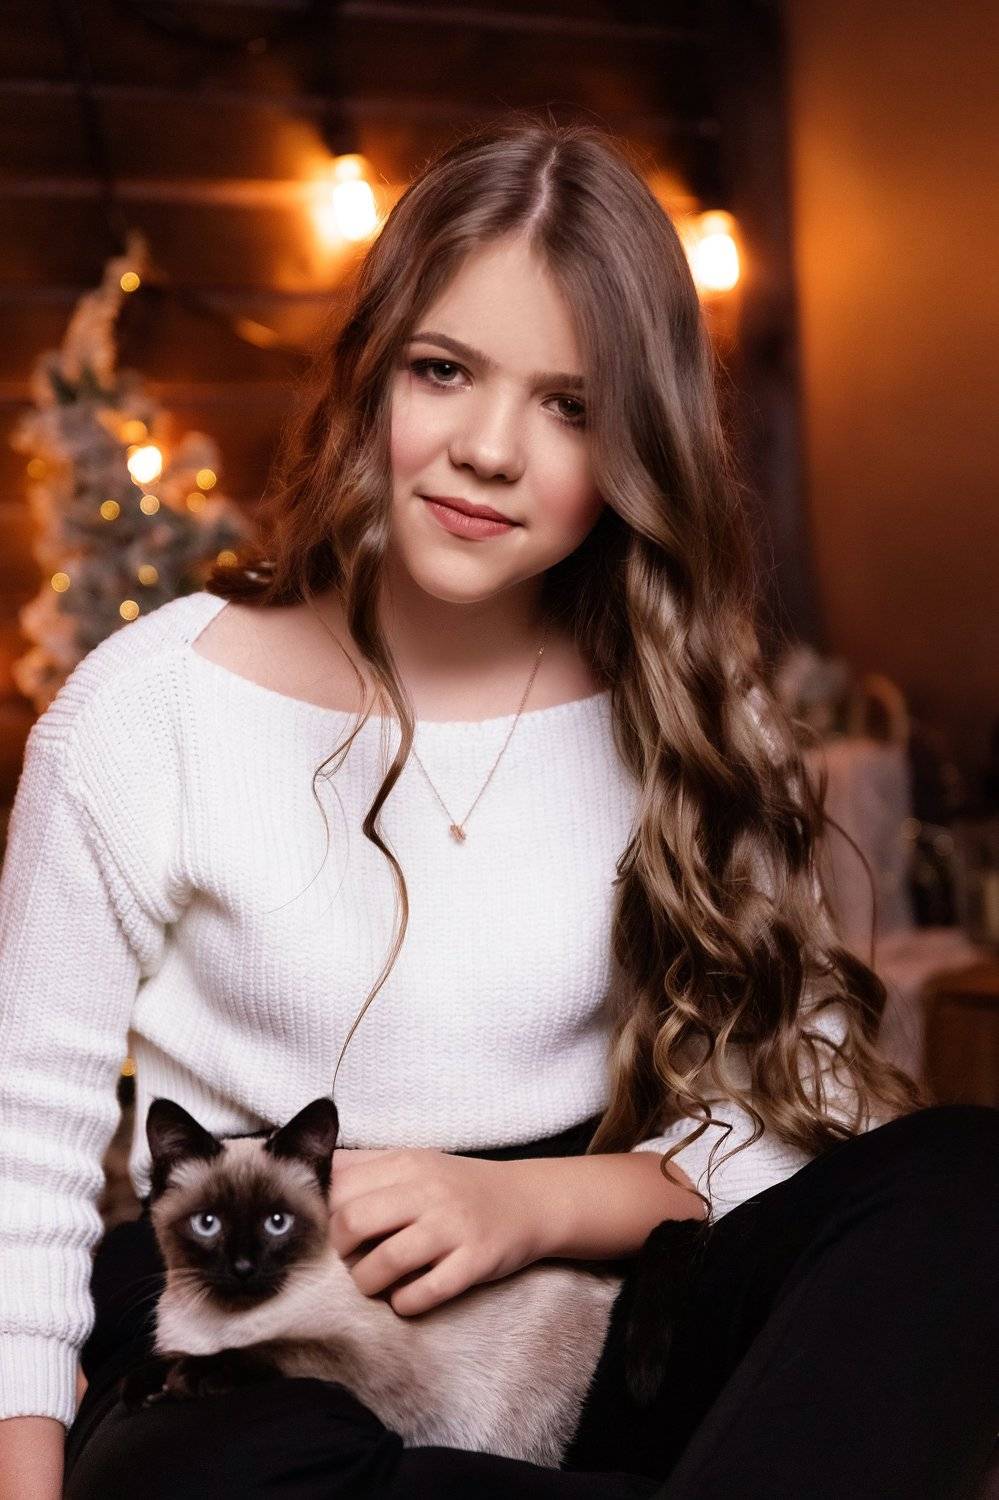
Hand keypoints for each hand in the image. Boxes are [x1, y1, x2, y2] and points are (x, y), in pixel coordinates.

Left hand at [327, 1148, 544, 1315]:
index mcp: (407, 1163)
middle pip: (352, 1223)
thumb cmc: (459, 1187)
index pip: (338, 1189)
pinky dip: (404, 1304)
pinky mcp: (475, 1261)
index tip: (329, 1234)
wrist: (529, 1201)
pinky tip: (406, 1298)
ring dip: (367, 1284)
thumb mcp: (416, 1162)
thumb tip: (312, 1173)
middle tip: (351, 1262)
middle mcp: (428, 1191)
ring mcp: (453, 1226)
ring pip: (383, 1263)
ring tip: (375, 1284)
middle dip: (340, 1253)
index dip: (322, 1218)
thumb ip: (366, 1167)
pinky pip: (424, 1293)